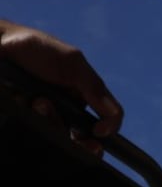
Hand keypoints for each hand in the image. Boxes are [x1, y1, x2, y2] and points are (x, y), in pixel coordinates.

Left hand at [0, 22, 123, 152]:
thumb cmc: (35, 47)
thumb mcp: (71, 63)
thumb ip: (94, 87)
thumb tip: (114, 117)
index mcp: (83, 95)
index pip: (106, 119)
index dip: (106, 131)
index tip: (97, 133)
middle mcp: (66, 108)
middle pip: (81, 137)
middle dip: (79, 138)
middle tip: (77, 139)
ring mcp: (44, 114)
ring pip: (57, 133)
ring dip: (50, 119)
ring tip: (37, 100)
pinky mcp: (25, 116)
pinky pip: (33, 129)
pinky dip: (29, 115)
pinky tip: (22, 100)